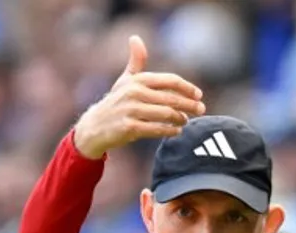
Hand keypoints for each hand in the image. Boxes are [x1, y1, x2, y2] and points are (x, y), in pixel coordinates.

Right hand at [72, 35, 205, 159]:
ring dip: (180, 118)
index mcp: (138, 80)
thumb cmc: (115, 102)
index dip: (187, 88)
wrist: (94, 127)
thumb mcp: (125, 80)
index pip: (170, 81)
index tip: (199, 95)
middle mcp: (134, 93)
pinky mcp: (129, 128)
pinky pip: (156, 129)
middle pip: (171, 99)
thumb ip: (136, 61)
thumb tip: (135, 38)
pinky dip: (169, 130)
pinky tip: (176, 131)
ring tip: (186, 121)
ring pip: (165, 115)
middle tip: (201, 110)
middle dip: (189, 105)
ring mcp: (131, 111)